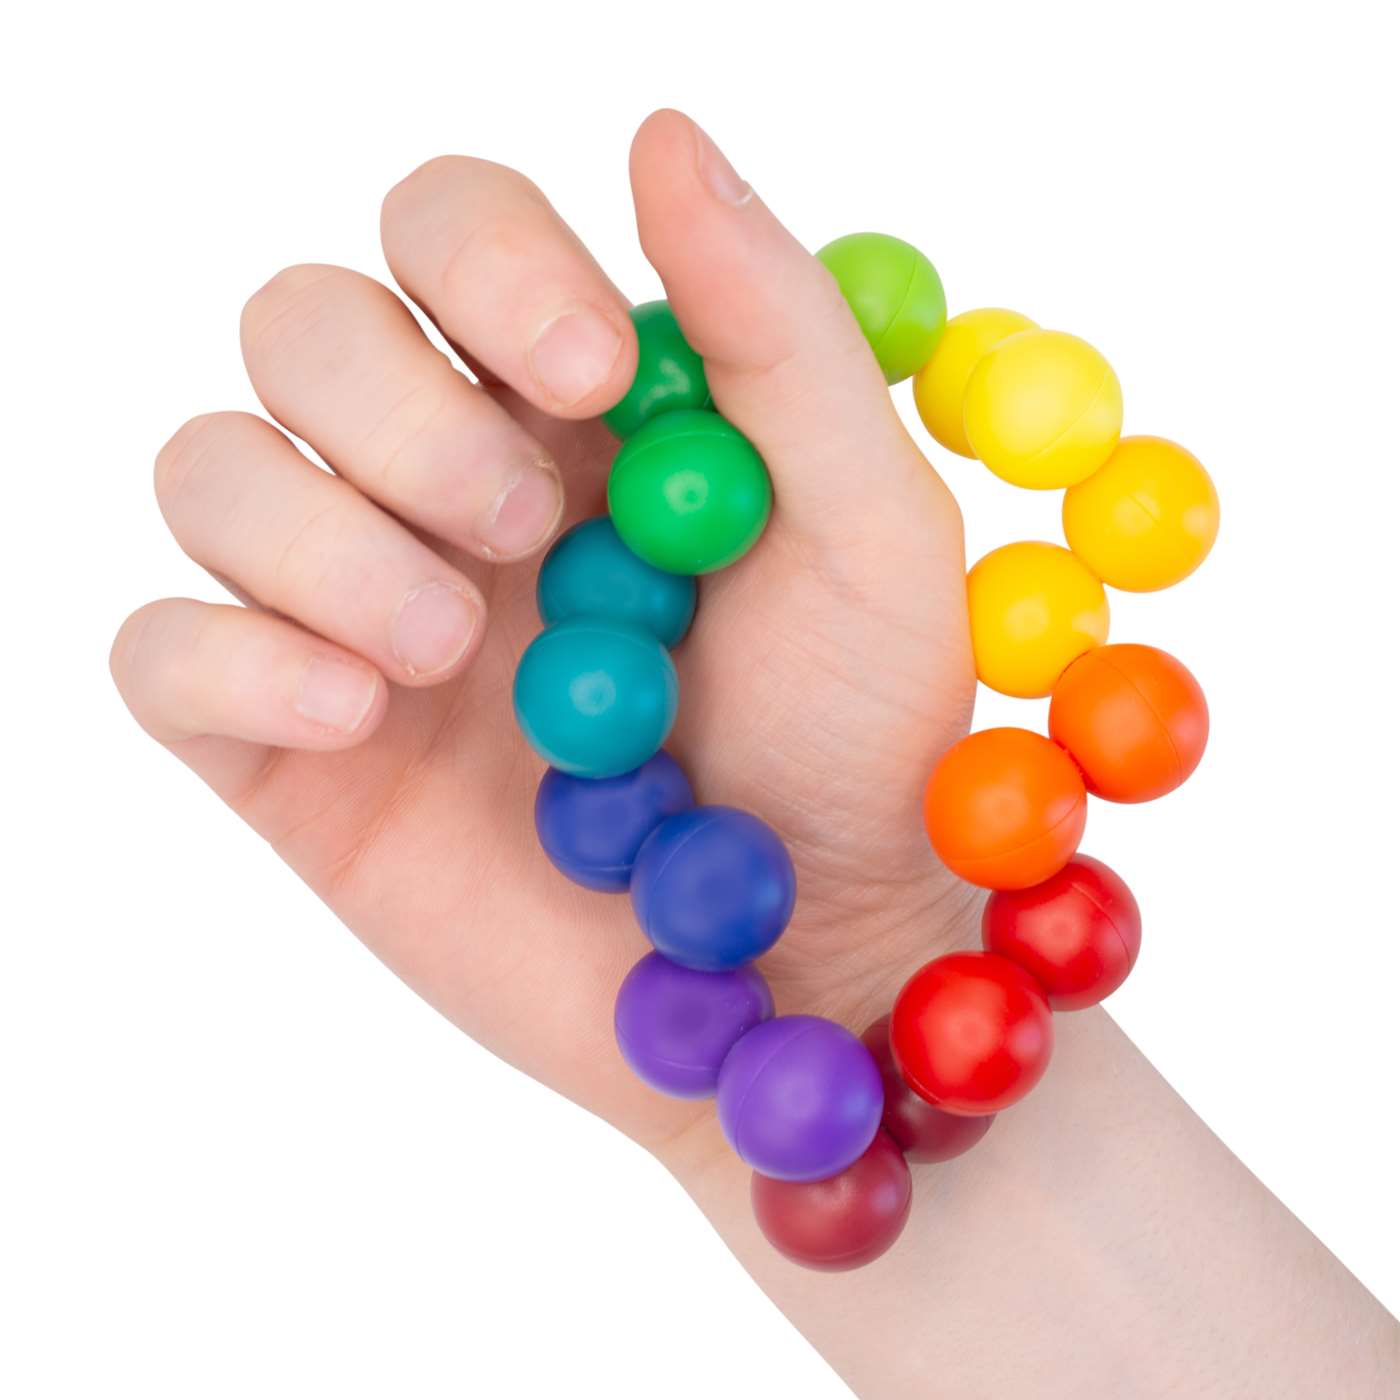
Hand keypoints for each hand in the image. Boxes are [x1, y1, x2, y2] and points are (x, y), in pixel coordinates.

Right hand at [109, 109, 974, 1171]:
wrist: (806, 960)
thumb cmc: (862, 743)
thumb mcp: (865, 528)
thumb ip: (772, 333)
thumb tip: (659, 128)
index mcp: (576, 411)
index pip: (449, 230)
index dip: (488, 263)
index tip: (585, 376)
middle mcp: (445, 486)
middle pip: (304, 324)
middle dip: (395, 407)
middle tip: (515, 524)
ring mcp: (354, 615)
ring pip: (211, 468)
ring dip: (316, 535)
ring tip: (444, 646)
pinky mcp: (292, 752)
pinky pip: (162, 654)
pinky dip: (235, 658)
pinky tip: (360, 711)